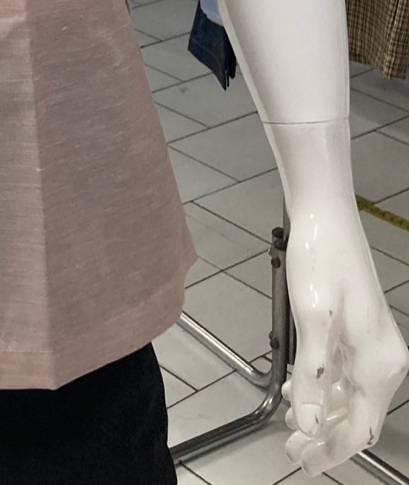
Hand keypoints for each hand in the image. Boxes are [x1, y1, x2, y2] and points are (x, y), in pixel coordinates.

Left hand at [281, 198, 408, 474]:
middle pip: (357, 417)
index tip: (305, 463)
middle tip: (292, 450)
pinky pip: (343, 374)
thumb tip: (309, 424)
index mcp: (380, 362)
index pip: (362, 428)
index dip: (334, 451)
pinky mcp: (357, 331)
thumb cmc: (321, 258)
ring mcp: (371, 344)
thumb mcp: (312, 319)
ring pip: (349, 397)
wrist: (324, 215)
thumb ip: (311, 376)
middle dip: (326, 437)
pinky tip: (297, 390)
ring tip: (291, 426)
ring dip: (322, 415)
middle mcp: (383, 358)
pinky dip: (322, 389)